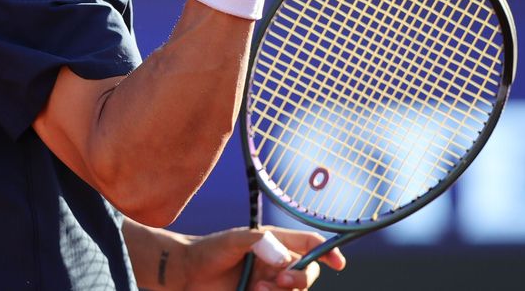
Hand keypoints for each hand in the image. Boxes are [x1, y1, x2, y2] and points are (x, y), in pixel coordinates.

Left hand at [181, 225, 345, 290]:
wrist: (185, 274)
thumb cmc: (209, 250)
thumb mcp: (235, 240)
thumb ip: (261, 243)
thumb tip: (284, 258)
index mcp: (275, 244)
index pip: (309, 245)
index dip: (327, 252)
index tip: (338, 263)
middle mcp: (276, 265)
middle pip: (307, 273)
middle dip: (300, 278)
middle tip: (279, 280)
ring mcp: (269, 285)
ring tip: (256, 290)